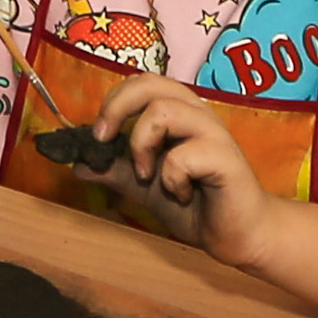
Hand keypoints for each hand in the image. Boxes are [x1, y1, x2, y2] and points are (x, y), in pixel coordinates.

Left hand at [88, 73, 262, 252]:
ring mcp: (213, 134)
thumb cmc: (197, 205)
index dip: (112, 101)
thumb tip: (78, 164)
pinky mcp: (225, 159)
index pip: (141, 82)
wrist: (238, 236)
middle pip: (150, 84)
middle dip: (117, 108)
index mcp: (179, 112)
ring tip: (148, 176)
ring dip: (143, 145)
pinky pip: (182, 156)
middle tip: (105, 140)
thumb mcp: (145, 188)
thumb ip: (117, 172)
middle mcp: (197, 114)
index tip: (97, 135)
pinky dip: (171, 178)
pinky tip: (183, 194)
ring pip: (164, 111)